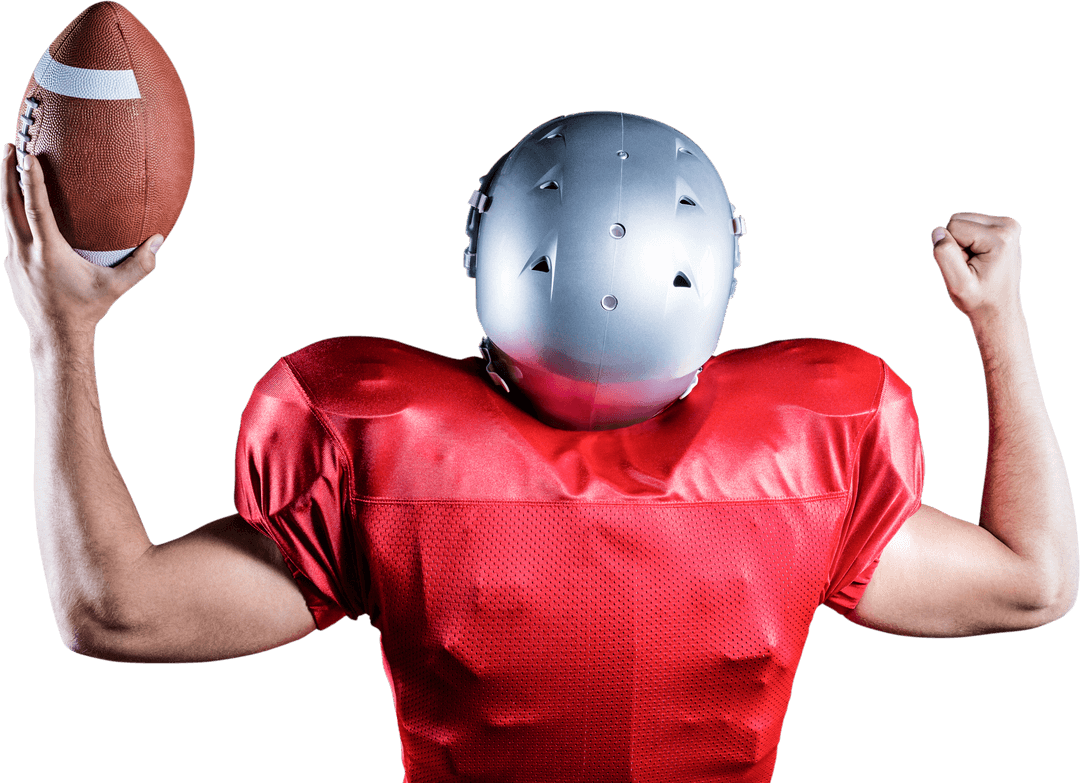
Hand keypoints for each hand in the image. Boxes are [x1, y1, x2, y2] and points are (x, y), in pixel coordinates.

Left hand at [2, 143, 160, 345]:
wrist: (55, 338)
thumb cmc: (86, 311)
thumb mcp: (115, 288)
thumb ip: (139, 264)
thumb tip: (158, 241)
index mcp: (48, 251)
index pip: (35, 207)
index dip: (29, 178)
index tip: (26, 153)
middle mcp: (25, 251)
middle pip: (8, 203)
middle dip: (6, 171)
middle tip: (11, 145)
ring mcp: (14, 259)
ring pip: (6, 217)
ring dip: (8, 191)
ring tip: (11, 170)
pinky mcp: (12, 267)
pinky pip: (13, 234)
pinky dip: (17, 217)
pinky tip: (26, 213)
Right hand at [931, 212, 1022, 325]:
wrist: (999, 309)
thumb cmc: (979, 300)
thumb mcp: (957, 284)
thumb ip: (945, 256)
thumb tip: (938, 231)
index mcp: (1000, 238)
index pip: (953, 227)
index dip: (952, 250)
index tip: (967, 269)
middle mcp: (1008, 225)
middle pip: (958, 220)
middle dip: (956, 244)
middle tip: (970, 267)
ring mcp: (1008, 225)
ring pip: (962, 221)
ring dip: (962, 243)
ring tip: (975, 264)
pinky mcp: (1004, 227)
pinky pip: (970, 225)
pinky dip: (969, 242)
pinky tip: (980, 258)